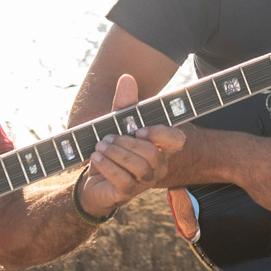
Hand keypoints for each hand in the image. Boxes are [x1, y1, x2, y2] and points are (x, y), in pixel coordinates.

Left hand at [78, 73, 186, 218]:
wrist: (94, 179)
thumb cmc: (112, 149)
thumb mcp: (116, 124)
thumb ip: (124, 103)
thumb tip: (127, 77)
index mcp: (160, 147)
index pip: (176, 140)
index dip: (160, 133)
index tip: (138, 129)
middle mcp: (158, 166)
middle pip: (152, 153)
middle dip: (126, 143)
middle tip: (107, 138)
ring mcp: (145, 181)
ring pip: (139, 167)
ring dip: (116, 154)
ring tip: (100, 146)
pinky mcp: (128, 193)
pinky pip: (124, 180)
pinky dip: (107, 166)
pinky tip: (96, 158)